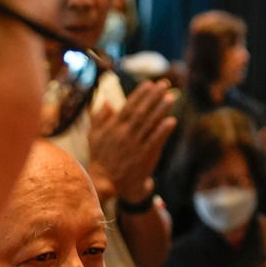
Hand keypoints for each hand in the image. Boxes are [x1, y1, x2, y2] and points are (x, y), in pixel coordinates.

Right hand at [90, 77, 176, 202]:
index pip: (129, 106)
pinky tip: (172, 121)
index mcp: (113, 127)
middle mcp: (124, 134)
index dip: (140, 94)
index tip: (150, 84)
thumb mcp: (94, 136)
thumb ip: (99, 118)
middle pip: (141, 111)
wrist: (104, 183)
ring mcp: (135, 145)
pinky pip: (155, 141)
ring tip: (170, 98)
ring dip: (160, 110)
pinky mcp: (144, 157)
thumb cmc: (100, 159)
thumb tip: (108, 102)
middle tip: (164, 84)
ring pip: (149, 124)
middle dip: (153, 96)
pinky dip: (163, 130)